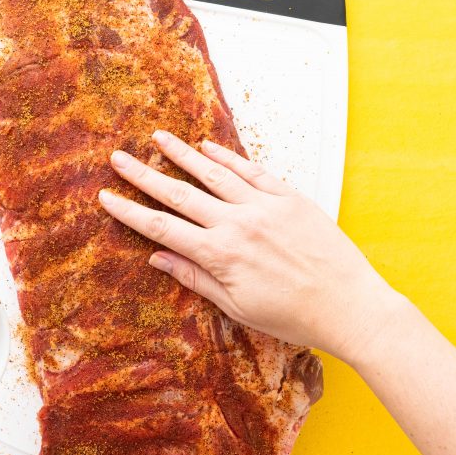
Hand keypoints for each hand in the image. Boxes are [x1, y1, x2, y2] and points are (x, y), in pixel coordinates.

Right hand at [98, 129, 397, 359]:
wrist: (349, 306)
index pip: (162, 228)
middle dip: (144, 175)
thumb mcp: (238, 307)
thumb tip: (158, 258)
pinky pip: (252, 170)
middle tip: (118, 158)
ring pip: (214, 173)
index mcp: (221, 255)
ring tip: (157, 137)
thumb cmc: (293, 317)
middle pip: (180, 193)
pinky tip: (207, 146)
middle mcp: (238, 224)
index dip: (130, 211)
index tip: (106, 196)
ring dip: (182, 154)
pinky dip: (228, 156)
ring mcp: (265, 206)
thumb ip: (196, 278)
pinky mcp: (290, 198)